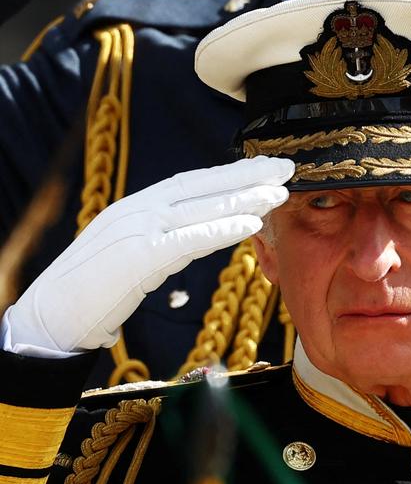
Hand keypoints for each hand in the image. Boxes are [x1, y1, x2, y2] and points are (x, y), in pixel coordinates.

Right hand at [4, 156, 293, 354]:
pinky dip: (221, 229)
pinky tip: (250, 225)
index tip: (265, 169)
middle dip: (248, 176)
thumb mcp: (132, 253)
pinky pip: (188, 239)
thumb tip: (196, 234)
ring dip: (245, 198)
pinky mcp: (138, 256)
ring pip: (202, 207)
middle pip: (204, 185)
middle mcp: (141, 208)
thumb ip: (163, 239)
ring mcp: (138, 228)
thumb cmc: (92, 290)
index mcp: (140, 205)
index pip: (194, 182)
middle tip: (287, 167)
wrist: (50, 316)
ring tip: (279, 193)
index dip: (232, 174)